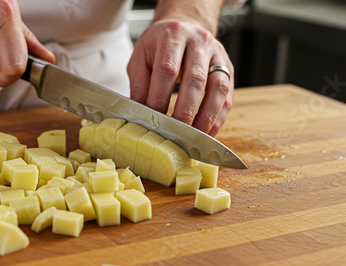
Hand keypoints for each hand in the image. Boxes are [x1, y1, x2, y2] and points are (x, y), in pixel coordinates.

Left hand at [128, 19, 233, 136]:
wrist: (183, 27)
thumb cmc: (158, 46)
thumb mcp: (141, 58)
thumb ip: (140, 85)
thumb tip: (139, 114)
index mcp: (173, 36)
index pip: (167, 69)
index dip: (160, 96)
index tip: (153, 117)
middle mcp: (199, 42)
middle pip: (195, 79)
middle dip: (185, 109)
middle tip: (175, 131)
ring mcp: (218, 55)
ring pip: (218, 88)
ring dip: (206, 116)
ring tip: (193, 136)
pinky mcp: (228, 69)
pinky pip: (228, 96)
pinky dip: (218, 117)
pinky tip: (207, 131)